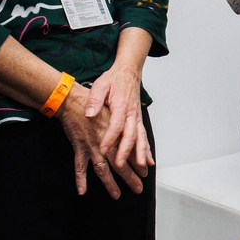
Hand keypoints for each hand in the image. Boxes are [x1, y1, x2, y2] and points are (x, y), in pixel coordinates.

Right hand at [60, 81, 145, 199]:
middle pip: (120, 164)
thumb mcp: (116, 112)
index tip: (145, 173)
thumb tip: (137, 137)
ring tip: (116, 194)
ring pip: (102, 169)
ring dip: (109, 183)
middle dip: (130, 178)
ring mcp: (92, 147)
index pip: (130, 152)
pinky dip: (80, 179)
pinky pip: (79, 166)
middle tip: (138, 189)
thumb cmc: (95, 104)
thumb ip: (126, 128)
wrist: (74, 100)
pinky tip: (82, 191)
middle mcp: (105, 143)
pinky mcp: (79, 147)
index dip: (138, 164)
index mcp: (116, 133)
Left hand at [85, 63, 152, 180]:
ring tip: (142, 168)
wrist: (129, 72)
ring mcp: (137, 118)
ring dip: (141, 154)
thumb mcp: (100, 85)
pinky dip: (147, 150)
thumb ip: (95, 99)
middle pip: (130, 135)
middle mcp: (132, 113)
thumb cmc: (113, 79)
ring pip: (141, 138)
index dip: (110, 138)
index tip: (103, 150)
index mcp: (121, 105)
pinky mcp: (139, 121)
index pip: (116, 125)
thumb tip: (89, 113)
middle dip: (126, 152)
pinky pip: (144, 137)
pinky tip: (149, 162)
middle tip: (121, 166)